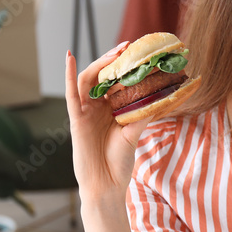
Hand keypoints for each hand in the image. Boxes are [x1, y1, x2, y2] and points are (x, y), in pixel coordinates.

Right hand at [64, 44, 152, 202]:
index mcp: (111, 109)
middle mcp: (97, 107)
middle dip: (115, 60)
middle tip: (130, 46)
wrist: (106, 184)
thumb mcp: (134, 133)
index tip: (141, 54)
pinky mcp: (76, 118)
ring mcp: (85, 112)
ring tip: (115, 53)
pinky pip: (71, 93)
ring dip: (100, 63)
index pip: (117, 81)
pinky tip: (69, 57)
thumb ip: (143, 114)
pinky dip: (68, 74)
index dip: (126, 67)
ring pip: (89, 80)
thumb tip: (162, 97)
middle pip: (103, 76)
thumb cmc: (119, 162)